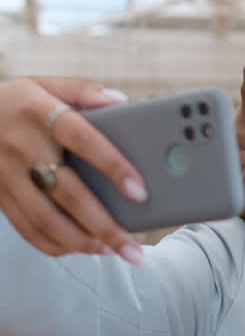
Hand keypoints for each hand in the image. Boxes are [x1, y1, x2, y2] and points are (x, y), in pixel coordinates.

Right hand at [0, 76, 146, 263]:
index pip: (83, 140)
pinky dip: (54, 244)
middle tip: (134, 249)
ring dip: (81, 241)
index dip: (113, 166)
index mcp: (40, 113)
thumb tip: (120, 100)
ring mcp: (5, 174)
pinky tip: (80, 249)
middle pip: (67, 193)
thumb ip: (83, 90)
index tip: (140, 192)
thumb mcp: (44, 84)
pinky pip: (25, 226)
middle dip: (104, 225)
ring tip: (112, 251)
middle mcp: (21, 146)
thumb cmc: (17, 101)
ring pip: (45, 218)